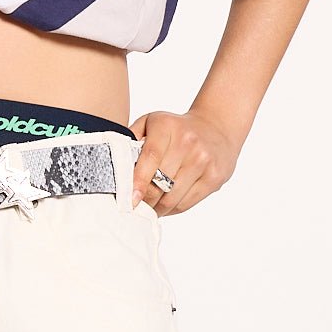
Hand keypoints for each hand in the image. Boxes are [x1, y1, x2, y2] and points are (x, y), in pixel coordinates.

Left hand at [128, 109, 242, 216]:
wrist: (216, 126)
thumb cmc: (175, 127)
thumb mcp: (152, 122)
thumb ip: (132, 137)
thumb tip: (116, 161)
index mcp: (167, 126)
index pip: (151, 157)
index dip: (139, 181)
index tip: (130, 199)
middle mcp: (187, 142)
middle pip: (161, 181)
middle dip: (146, 199)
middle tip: (135, 206)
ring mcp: (203, 160)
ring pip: (173, 197)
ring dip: (158, 208)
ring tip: (149, 209)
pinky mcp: (214, 177)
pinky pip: (187, 202)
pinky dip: (172, 209)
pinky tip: (165, 206)